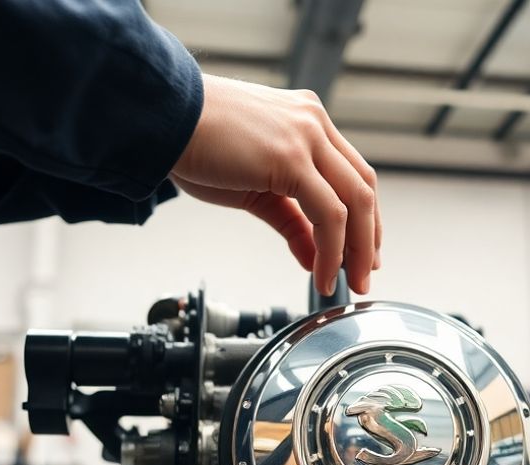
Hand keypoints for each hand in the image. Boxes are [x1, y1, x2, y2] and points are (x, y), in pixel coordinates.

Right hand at [171, 74, 379, 294]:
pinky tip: (321, 273)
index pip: (352, 172)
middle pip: (363, 186)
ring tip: (348, 281)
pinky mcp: (292, 157)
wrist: (161, 118)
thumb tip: (311, 254)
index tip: (363, 250)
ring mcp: (306, 136)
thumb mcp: (254, 186)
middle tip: (364, 274)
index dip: (364, 216)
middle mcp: (313, 122)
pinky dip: (331, 249)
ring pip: (355, 201)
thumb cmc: (195, 144)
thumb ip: (290, 218)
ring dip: (356, 250)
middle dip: (369, 238)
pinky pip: (329, 213)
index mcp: (306, 120)